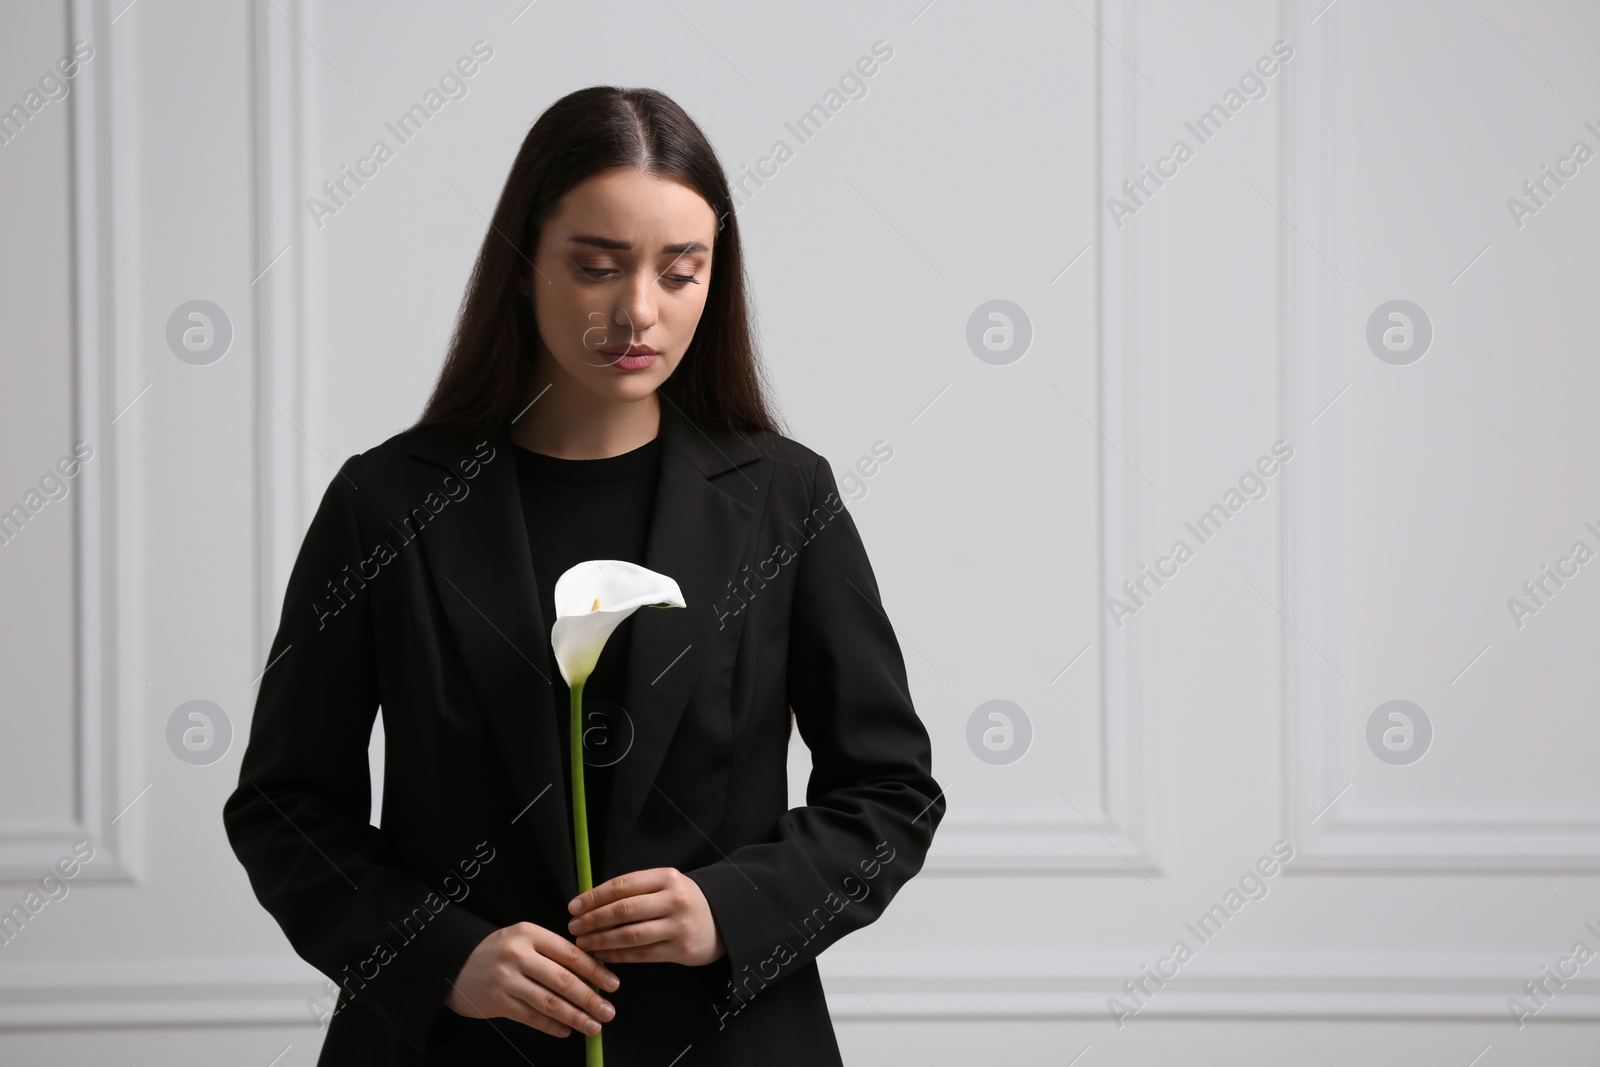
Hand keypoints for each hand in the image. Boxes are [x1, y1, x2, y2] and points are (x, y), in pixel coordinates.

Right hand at [444, 921, 620, 1038]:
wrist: (453, 964)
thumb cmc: (498, 951)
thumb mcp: (523, 939)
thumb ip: (553, 952)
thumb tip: (593, 972)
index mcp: (529, 933)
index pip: (570, 954)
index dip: (595, 970)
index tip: (613, 984)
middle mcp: (518, 954)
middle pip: (562, 980)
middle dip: (590, 998)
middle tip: (609, 1011)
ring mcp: (506, 979)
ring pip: (549, 1002)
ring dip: (575, 1017)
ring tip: (593, 1026)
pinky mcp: (496, 1002)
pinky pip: (531, 1017)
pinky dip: (552, 1026)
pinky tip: (566, 1031)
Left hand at [567, 867, 726, 965]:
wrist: (722, 921)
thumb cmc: (683, 901)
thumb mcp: (666, 885)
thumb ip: (635, 890)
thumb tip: (590, 901)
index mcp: (667, 877)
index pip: (622, 885)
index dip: (593, 897)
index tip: (574, 907)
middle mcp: (674, 899)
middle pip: (623, 910)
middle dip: (593, 920)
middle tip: (574, 927)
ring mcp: (679, 926)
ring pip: (630, 935)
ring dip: (601, 940)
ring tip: (583, 943)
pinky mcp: (681, 950)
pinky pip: (641, 954)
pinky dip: (617, 956)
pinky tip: (602, 955)